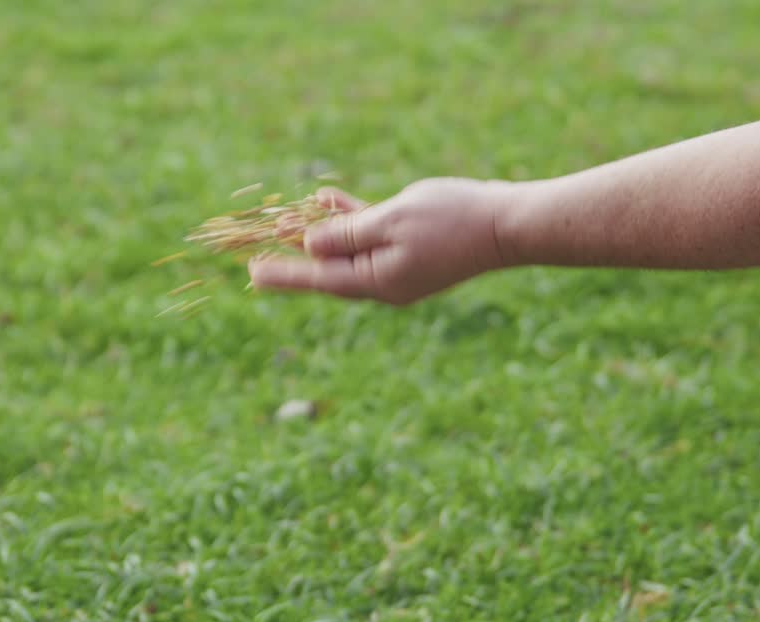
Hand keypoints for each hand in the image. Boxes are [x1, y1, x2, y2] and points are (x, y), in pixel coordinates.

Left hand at [247, 179, 514, 305]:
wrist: (508, 224)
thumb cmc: (452, 218)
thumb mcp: (391, 220)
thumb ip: (348, 233)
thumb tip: (312, 246)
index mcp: (376, 281)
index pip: (318, 279)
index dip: (283, 273)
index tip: (251, 274)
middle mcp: (384, 282)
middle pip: (328, 268)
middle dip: (295, 254)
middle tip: (258, 250)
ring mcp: (399, 268)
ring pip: (347, 250)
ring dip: (318, 233)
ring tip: (283, 220)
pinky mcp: (412, 250)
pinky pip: (370, 237)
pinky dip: (350, 221)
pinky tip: (328, 201)